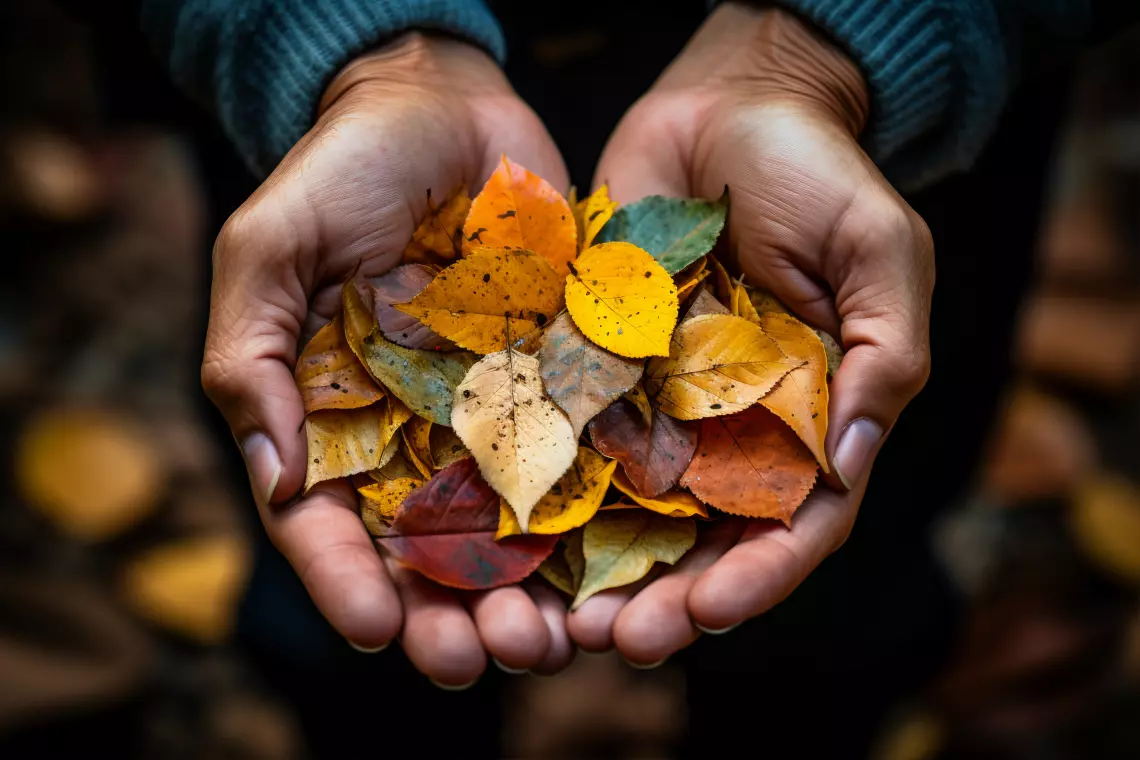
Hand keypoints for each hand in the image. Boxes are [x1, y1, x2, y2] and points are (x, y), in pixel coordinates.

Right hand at [202, 33, 573, 684]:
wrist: (445, 109)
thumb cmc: (343, 170)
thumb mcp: (268, 249)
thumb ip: (248, 358)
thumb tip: (274, 477)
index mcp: (333, 420)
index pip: (330, 525)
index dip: (348, 585)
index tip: (375, 632)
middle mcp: (415, 434)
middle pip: (428, 552)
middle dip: (452, 616)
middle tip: (483, 658)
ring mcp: (494, 413)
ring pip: (511, 529)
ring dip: (531, 595)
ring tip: (554, 641)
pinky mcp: (562, 381)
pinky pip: (583, 459)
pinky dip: (600, 519)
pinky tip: (620, 566)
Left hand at [569, 4, 934, 662]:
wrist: (726, 106)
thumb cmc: (818, 171)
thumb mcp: (880, 253)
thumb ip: (883, 355)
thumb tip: (849, 465)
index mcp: (811, 417)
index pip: (794, 523)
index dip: (757, 577)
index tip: (707, 612)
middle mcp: (733, 427)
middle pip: (701, 538)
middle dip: (663, 597)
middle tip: (615, 641)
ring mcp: (663, 402)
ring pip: (629, 508)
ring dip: (594, 569)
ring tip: (556, 619)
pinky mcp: (600, 366)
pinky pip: (573, 435)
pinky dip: (546, 488)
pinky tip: (509, 531)